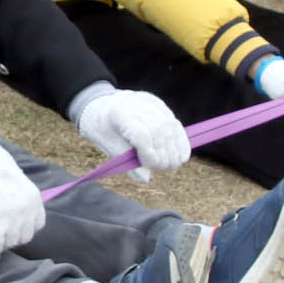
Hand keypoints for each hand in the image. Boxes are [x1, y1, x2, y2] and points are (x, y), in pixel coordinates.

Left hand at [72, 86, 190, 179]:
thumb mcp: (108, 145)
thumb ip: (126, 160)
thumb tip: (145, 179)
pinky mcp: (160, 106)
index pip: (141, 135)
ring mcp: (150, 103)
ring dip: (173, 151)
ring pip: (169, 129)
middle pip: (158, 132)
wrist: (102, 105)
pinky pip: (175, 125)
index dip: (149, 155)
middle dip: (162, 155)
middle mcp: (137, 105)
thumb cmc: (104, 128)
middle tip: (160, 167)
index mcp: (119, 114)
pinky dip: (180, 141)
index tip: (149, 166)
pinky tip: (182, 156)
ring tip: (169, 164)